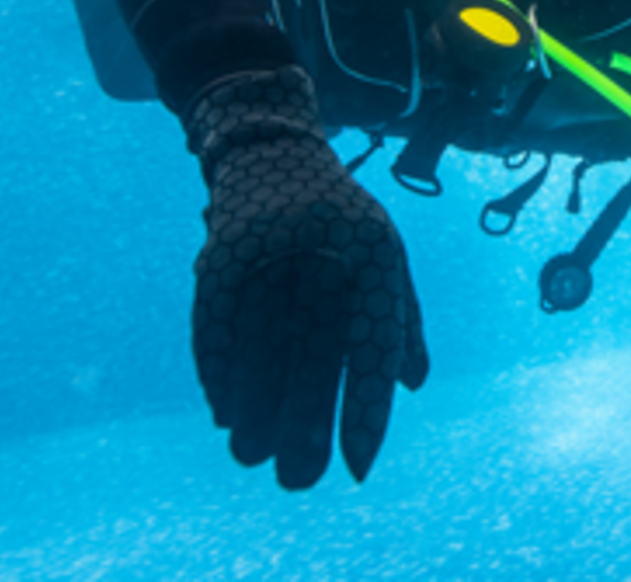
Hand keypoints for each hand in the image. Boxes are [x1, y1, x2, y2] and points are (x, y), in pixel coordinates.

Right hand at [186, 69, 429, 488]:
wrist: (272, 150)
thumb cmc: (340, 219)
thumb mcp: (385, 255)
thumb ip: (402, 322)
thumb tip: (410, 387)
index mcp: (373, 259)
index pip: (373, 349)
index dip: (364, 412)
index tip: (357, 466)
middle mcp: (325, 259)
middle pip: (314, 361)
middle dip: (304, 427)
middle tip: (298, 480)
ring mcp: (271, 256)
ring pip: (263, 351)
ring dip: (255, 411)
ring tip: (252, 456)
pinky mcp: (222, 257)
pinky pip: (220, 327)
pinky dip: (220, 373)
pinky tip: (224, 411)